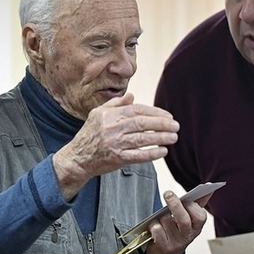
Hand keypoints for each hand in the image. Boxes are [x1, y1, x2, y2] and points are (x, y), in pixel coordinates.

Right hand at [53, 93, 179, 198]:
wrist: (77, 157)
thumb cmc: (90, 134)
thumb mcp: (98, 114)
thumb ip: (116, 104)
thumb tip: (132, 96)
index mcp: (109, 115)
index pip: (137, 110)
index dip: (155, 113)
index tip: (168, 116)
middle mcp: (112, 128)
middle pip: (142, 123)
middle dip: (161, 124)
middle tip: (176, 126)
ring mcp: (114, 143)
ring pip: (142, 139)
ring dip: (160, 138)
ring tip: (173, 137)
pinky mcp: (116, 158)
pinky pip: (138, 155)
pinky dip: (151, 154)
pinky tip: (163, 151)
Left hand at [144, 190, 209, 253]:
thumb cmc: (177, 231)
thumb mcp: (190, 219)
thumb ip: (199, 202)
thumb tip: (209, 186)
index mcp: (196, 227)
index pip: (200, 216)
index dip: (193, 206)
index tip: (188, 197)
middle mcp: (188, 235)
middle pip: (183, 220)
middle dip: (175, 205)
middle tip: (168, 193)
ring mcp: (176, 243)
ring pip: (166, 221)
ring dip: (160, 216)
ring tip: (160, 217)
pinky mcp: (163, 247)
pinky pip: (156, 230)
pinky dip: (153, 225)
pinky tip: (155, 227)